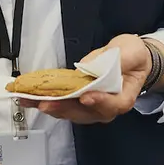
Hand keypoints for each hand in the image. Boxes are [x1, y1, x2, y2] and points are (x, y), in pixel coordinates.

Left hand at [37, 34, 163, 124]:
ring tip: (30, 100)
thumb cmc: (132, 57)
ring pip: (71, 112)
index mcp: (123, 97)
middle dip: (62, 108)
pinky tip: (33, 97)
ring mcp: (92, 107)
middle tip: (44, 103)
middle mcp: (106, 107)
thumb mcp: (131, 51)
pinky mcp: (80, 102)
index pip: (113, 104)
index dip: (99, 102)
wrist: (131, 60)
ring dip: (50, 106)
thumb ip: (117, 59)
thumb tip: (90, 66)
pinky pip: (65, 105)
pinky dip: (49, 101)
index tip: (85, 97)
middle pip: (85, 113)